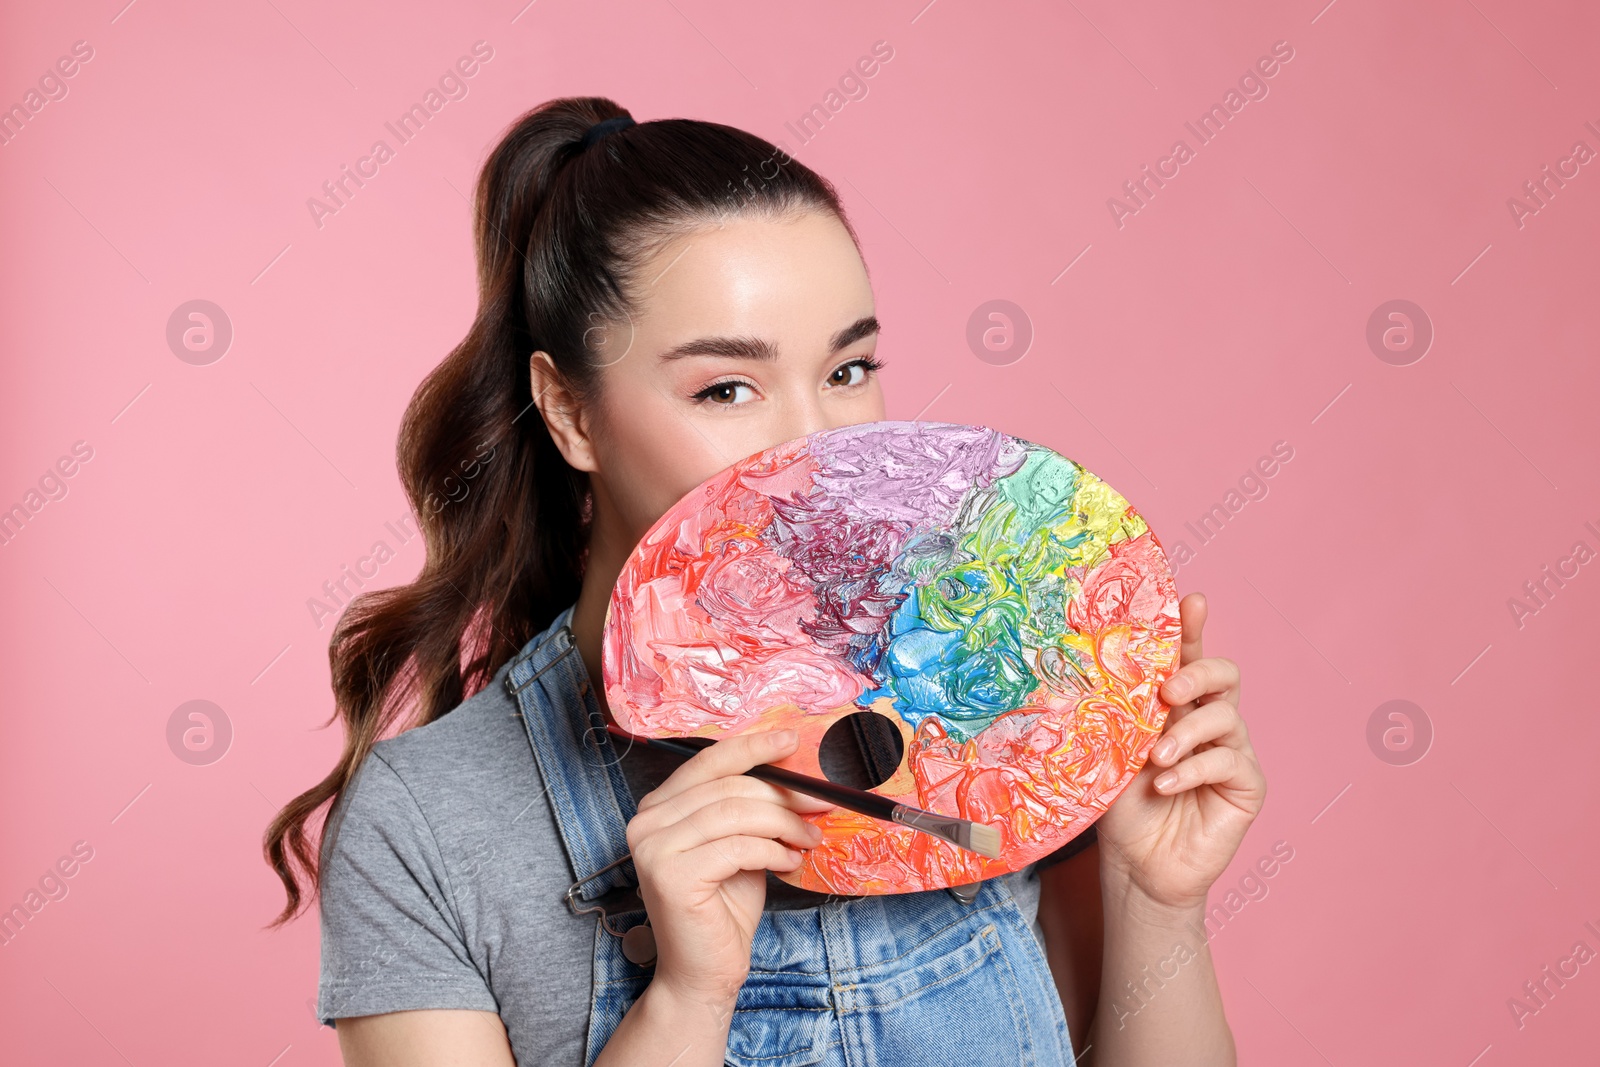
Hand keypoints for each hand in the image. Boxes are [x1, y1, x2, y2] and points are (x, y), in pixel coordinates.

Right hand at [625, 729, 834, 1006]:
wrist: (704, 971)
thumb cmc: (723, 908)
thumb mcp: (740, 844)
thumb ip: (751, 809)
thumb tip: (794, 772)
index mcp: (658, 807)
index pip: (708, 762)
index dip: (752, 748)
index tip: (791, 740)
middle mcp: (646, 822)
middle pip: (727, 787)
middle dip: (781, 791)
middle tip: (820, 802)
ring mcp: (653, 848)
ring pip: (735, 813)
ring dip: (783, 823)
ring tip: (808, 839)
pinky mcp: (670, 875)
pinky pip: (738, 847)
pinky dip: (773, 851)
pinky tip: (789, 862)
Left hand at [1095, 591, 1265, 912]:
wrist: (1135, 866)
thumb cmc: (1120, 805)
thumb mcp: (1110, 748)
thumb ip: (1114, 710)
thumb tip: (1082, 664)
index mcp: (1175, 705)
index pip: (1187, 656)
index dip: (1192, 627)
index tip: (1191, 601)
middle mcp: (1208, 721)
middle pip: (1223, 674)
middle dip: (1198, 672)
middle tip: (1168, 690)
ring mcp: (1232, 751)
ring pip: (1227, 716)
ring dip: (1187, 732)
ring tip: (1155, 758)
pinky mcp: (1247, 785)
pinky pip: (1230, 761)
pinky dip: (1194, 769)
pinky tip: (1165, 785)